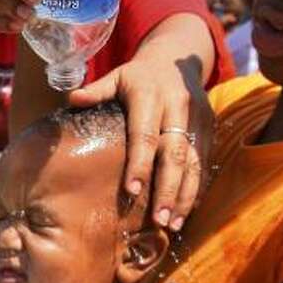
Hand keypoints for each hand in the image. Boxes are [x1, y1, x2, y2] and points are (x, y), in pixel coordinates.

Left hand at [69, 55, 213, 231]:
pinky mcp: (208, 130)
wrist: (178, 57)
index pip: (145, 135)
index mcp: (151, 96)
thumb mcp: (116, 76)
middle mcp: (178, 109)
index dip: (140, 163)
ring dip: (184, 196)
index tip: (131, 190)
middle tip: (159, 220)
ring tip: (172, 224)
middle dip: (168, 190)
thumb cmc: (137, 75)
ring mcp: (197, 121)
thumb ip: (96, 90)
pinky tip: (185, 212)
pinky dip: (196, 189)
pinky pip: (203, 163)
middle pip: (175, 154)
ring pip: (193, 163)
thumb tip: (73, 98)